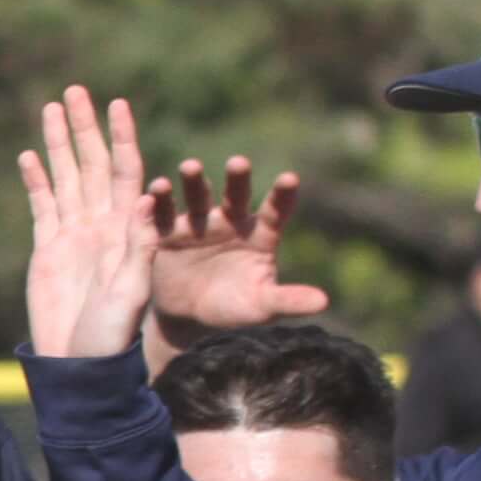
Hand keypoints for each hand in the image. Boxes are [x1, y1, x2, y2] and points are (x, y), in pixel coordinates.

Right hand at [19, 86, 158, 359]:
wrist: (79, 361)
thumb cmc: (112, 333)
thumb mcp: (132, 290)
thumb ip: (138, 247)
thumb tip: (141, 199)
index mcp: (126, 229)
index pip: (126, 171)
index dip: (121, 137)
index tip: (117, 104)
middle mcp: (101, 224)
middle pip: (93, 164)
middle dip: (85, 128)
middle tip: (76, 91)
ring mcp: (73, 234)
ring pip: (66, 177)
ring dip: (59, 144)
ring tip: (52, 108)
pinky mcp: (48, 249)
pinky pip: (42, 206)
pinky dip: (36, 180)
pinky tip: (28, 157)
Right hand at [145, 154, 327, 361]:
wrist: (187, 317)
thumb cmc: (232, 309)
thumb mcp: (261, 307)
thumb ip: (288, 300)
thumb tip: (324, 302)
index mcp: (259, 234)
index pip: (275, 210)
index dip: (282, 195)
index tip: (289, 179)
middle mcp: (230, 221)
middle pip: (237, 195)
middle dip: (238, 178)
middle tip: (238, 163)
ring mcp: (198, 223)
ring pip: (198, 196)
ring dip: (194, 180)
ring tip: (190, 167)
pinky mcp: (168, 231)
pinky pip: (163, 213)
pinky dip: (159, 200)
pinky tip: (156, 188)